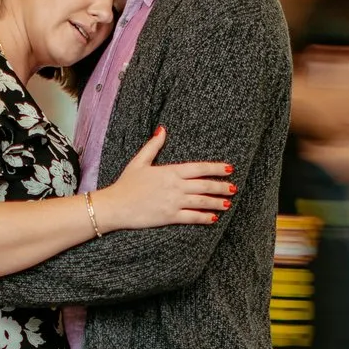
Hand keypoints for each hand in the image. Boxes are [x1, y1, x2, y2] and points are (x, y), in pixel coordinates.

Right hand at [98, 126, 236, 229]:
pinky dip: (205, 218)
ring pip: (202, 201)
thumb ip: (153, 146)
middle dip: (221, 186)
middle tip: (233, 188)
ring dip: (217, 202)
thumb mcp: (139, 161)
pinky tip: (213, 218)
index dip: (216, 168)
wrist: (114, 206)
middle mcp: (175, 186)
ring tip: (228, 203)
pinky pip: (192, 218)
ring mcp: (173, 202)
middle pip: (205, 185)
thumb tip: (163, 130)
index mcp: (170, 171)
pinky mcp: (169, 217)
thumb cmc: (125, 184)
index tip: (229, 169)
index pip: (199, 168)